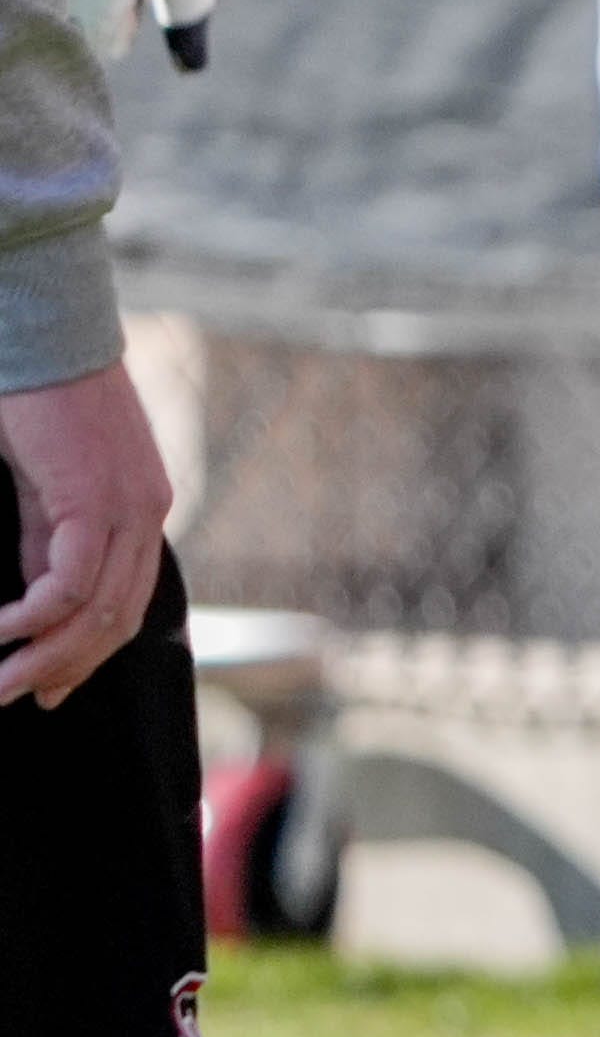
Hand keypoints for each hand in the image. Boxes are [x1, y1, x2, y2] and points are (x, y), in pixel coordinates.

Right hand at [0, 360, 171, 709]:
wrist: (44, 338)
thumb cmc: (39, 403)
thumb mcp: (47, 487)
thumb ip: (48, 538)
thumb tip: (37, 596)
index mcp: (142, 512)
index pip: (126, 607)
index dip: (87, 655)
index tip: (48, 690)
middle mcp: (148, 514)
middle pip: (115, 620)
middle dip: (64, 670)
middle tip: (13, 698)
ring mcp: (129, 508)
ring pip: (95, 612)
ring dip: (43, 656)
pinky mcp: (94, 500)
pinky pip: (69, 582)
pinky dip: (34, 617)